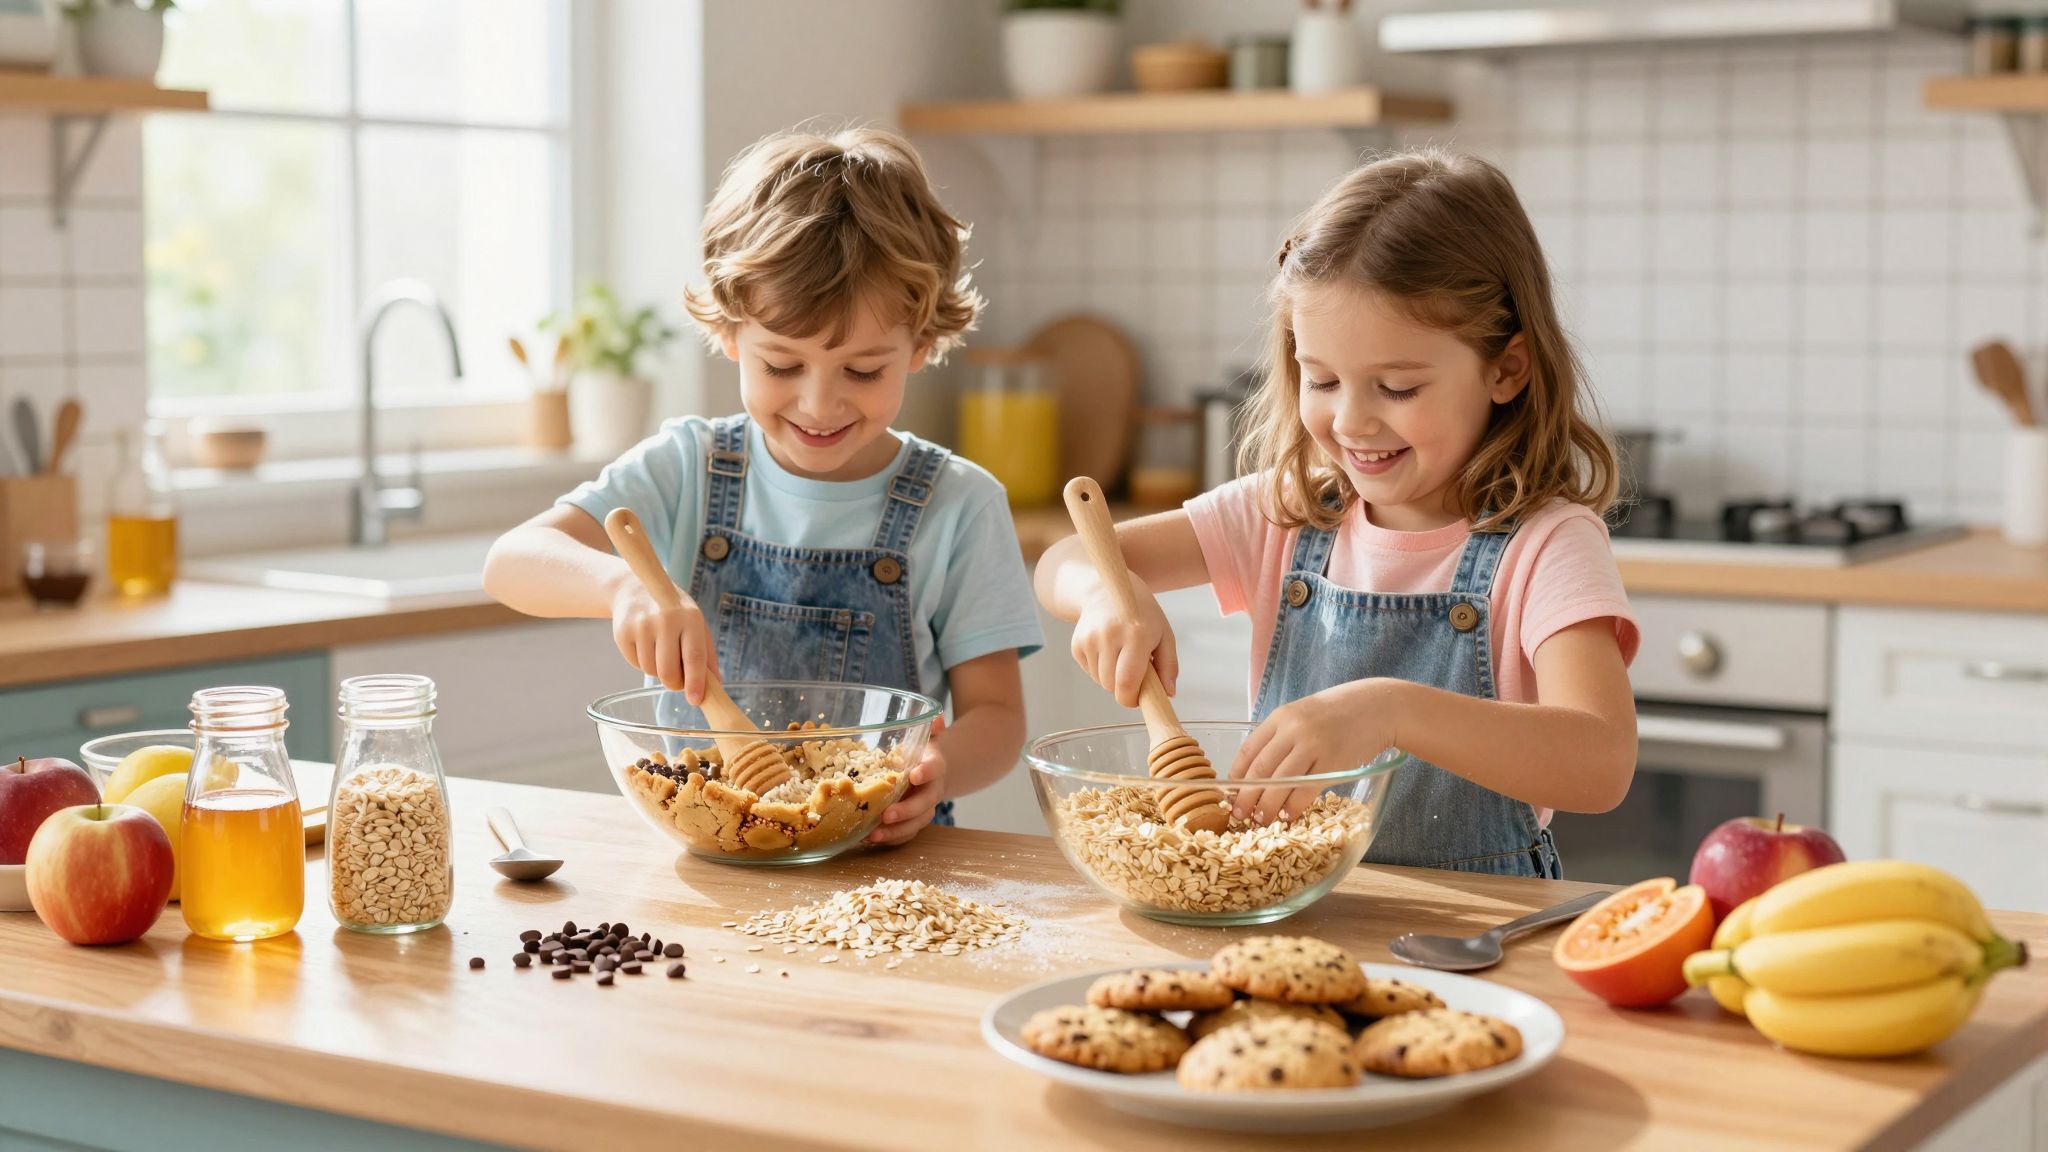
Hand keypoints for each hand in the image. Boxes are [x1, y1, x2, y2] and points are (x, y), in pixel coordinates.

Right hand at [609, 579, 714, 702]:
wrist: (635, 589)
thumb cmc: (673, 610)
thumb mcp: (696, 623)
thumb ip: (707, 653)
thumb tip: (715, 684)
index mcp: (690, 618)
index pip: (694, 656)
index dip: (695, 682)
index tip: (696, 700)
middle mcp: (665, 619)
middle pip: (668, 671)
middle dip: (674, 684)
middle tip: (677, 681)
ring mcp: (641, 625)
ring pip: (650, 670)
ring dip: (658, 671)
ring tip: (660, 652)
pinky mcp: (622, 632)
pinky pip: (635, 664)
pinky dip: (642, 662)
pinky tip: (645, 645)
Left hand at [869, 718, 945, 845]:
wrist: (934, 774)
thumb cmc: (922, 753)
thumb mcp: (926, 737)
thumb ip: (930, 726)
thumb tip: (936, 717)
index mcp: (934, 766)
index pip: (935, 768)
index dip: (926, 772)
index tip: (914, 774)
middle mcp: (931, 790)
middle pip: (925, 804)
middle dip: (906, 811)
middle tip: (887, 814)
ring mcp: (923, 809)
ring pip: (915, 824)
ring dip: (895, 831)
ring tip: (873, 834)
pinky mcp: (912, 822)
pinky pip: (905, 834)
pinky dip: (888, 839)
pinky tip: (867, 838)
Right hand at [1071, 578, 1177, 706]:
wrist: (1105, 590)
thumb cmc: (1141, 615)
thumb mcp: (1164, 634)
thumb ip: (1169, 665)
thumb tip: (1169, 693)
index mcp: (1136, 635)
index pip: (1127, 682)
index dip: (1131, 699)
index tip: (1137, 699)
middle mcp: (1110, 636)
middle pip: (1111, 685)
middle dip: (1123, 687)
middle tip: (1133, 671)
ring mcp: (1090, 639)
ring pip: (1100, 680)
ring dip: (1111, 677)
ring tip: (1120, 656)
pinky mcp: (1077, 644)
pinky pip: (1089, 671)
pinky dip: (1099, 668)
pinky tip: (1106, 650)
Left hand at [1230, 681, 1397, 823]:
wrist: (1376, 707)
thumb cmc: (1336, 713)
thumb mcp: (1302, 714)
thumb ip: (1280, 736)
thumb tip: (1254, 771)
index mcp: (1281, 717)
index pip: (1248, 750)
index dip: (1236, 776)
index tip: (1230, 793)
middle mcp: (1294, 730)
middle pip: (1260, 770)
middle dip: (1246, 797)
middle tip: (1239, 814)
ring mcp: (1314, 746)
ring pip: (1280, 783)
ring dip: (1267, 807)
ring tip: (1260, 820)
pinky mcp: (1334, 762)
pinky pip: (1306, 790)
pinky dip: (1293, 807)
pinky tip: (1287, 816)